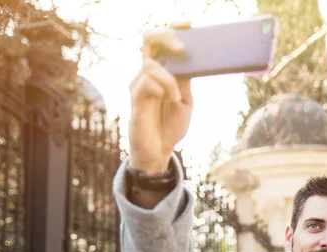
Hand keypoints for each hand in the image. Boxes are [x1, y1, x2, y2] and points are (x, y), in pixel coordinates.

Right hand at [128, 22, 193, 173]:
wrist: (161, 150)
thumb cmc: (171, 125)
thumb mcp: (185, 100)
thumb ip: (185, 80)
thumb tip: (192, 59)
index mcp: (162, 72)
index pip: (162, 43)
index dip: (172, 30)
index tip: (189, 24)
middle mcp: (148, 73)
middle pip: (149, 40)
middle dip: (167, 38)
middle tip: (182, 47)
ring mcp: (139, 84)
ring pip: (151, 64)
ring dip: (170, 79)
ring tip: (177, 97)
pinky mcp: (135, 97)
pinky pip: (147, 82)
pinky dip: (164, 88)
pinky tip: (171, 101)